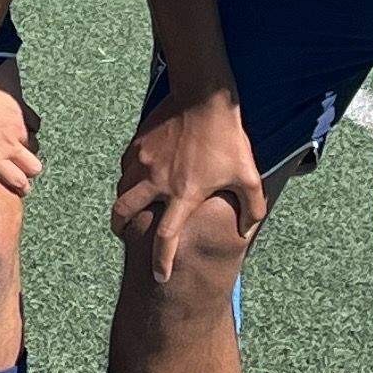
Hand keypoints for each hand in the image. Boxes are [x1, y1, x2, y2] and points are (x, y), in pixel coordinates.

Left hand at [0, 41, 41, 194]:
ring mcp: (17, 124)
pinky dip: (25, 124)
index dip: (17, 186)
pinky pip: (32, 121)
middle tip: (13, 165)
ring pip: (33, 144)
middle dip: (27, 170)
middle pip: (34, 168)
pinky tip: (12, 121)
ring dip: (24, 147)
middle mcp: (10, 144)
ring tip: (10, 144)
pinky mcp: (18, 105)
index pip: (19, 182)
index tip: (11, 183)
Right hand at [111, 89, 263, 281]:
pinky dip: (127, 177)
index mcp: (184, 194)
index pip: (166, 237)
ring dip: (122, 203)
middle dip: (121, 229)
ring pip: (120, 189)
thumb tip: (246, 231)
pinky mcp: (138, 144)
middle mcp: (158, 181)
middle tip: (124, 235)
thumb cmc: (228, 137)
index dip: (162, 261)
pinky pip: (126, 167)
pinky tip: (137, 177)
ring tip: (129, 208)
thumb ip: (251, 208)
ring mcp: (144, 161)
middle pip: (124, 214)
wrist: (203, 96)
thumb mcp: (249, 175)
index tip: (161, 277)